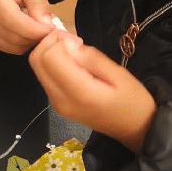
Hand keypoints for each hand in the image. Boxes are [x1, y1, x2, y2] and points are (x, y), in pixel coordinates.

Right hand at [0, 0, 54, 53]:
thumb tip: (46, 26)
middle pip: (9, 35)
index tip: (50, 30)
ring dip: (27, 42)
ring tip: (37, 29)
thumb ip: (39, 3)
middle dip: (32, 37)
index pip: (12, 19)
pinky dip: (18, 44)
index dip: (33, 30)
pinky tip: (26, 33)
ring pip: (7, 44)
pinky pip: (3, 46)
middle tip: (48, 30)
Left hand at [29, 30, 156, 153]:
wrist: (134, 129)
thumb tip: (68, 45)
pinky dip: (52, 62)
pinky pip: (44, 75)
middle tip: (74, 42)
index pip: (49, 57)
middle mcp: (60, 100)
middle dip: (50, 43)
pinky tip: (72, 63)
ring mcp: (56, 104)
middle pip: (36, 60)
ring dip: (50, 52)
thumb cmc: (132, 101)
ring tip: (75, 51)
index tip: (79, 41)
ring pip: (37, 67)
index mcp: (79, 93)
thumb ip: (91, 58)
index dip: (60, 41)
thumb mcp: (119, 74)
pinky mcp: (56, 103)